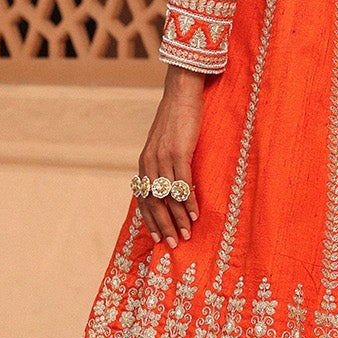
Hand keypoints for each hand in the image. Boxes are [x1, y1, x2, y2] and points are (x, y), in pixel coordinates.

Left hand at [136, 68, 204, 247]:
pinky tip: (194, 214)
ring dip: (178, 218)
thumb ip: (163, 162)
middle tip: (174, 243)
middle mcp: (150, 163)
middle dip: (164, 225)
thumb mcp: (164, 142)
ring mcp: (163, 158)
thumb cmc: (176, 118)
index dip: (150, 220)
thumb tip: (170, 183)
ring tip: (187, 234)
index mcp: (145, 162)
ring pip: (168, 197)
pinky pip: (182, 184)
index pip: (143, 198)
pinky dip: (188, 201)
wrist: (181, 93)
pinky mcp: (179, 152)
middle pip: (153, 202)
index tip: (158, 238)